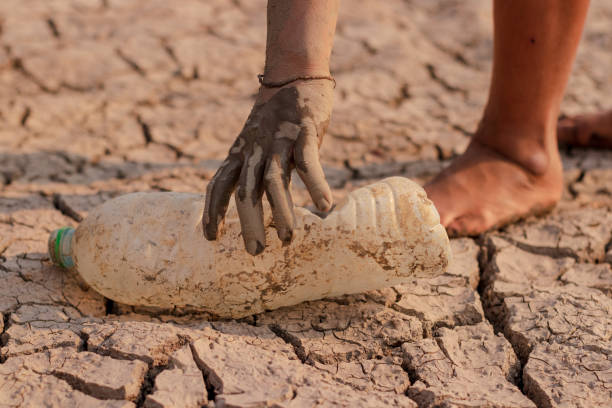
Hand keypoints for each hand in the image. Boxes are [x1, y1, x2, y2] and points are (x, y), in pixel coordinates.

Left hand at [203, 79, 333, 254]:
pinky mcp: (304, 131)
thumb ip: (258, 171)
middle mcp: (255, 148)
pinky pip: (308, 161)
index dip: (212, 211)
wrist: (294, 73)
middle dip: (248, 222)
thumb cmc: (277, 117)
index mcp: (241, 152)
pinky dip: (316, 184)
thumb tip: (267, 208)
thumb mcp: (258, 142)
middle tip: (255, 251)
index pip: (219, 184)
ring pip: (274, 181)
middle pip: (245, 190)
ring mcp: (278, 139)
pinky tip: (325, 206)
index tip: (211, 238)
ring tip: (289, 240)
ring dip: (281, 212)